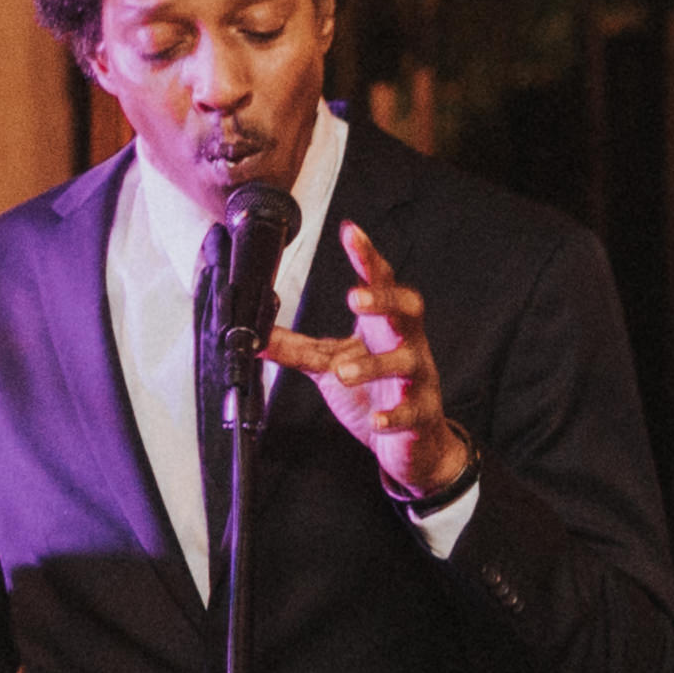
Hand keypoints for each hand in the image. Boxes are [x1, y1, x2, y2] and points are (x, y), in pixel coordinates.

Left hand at [262, 218, 473, 509]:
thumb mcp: (327, 364)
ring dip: (375, 364)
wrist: (410, 441)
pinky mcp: (422, 413)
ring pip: (408, 361)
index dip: (367, 256)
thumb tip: (251, 335)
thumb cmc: (373, 393)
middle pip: (408, 309)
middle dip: (385, 299)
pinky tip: (378, 419)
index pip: (379, 282)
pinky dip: (395, 414)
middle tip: (355, 298)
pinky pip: (413, 411)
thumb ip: (293, 348)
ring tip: (344, 371)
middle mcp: (406, 343)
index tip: (350, 231)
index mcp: (382, 325)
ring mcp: (418, 378)